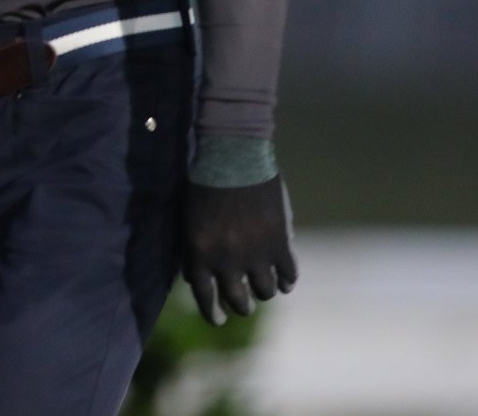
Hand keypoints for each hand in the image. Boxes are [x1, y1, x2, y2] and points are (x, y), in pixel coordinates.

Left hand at [180, 176, 298, 324]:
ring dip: (265, 293)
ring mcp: (256, 254)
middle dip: (241, 306)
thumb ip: (193, 249)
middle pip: (238, 300)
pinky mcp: (280, 243)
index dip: (212, 313)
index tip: (219, 320)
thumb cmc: (203, 182)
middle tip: (244, 305)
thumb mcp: (188, 220)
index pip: (205, 296)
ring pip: (266, 291)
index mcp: (199, 254)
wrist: (232, 156)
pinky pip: (289, 274)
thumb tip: (195, 276)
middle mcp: (227, 261)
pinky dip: (288, 280)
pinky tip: (286, 280)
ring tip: (265, 290)